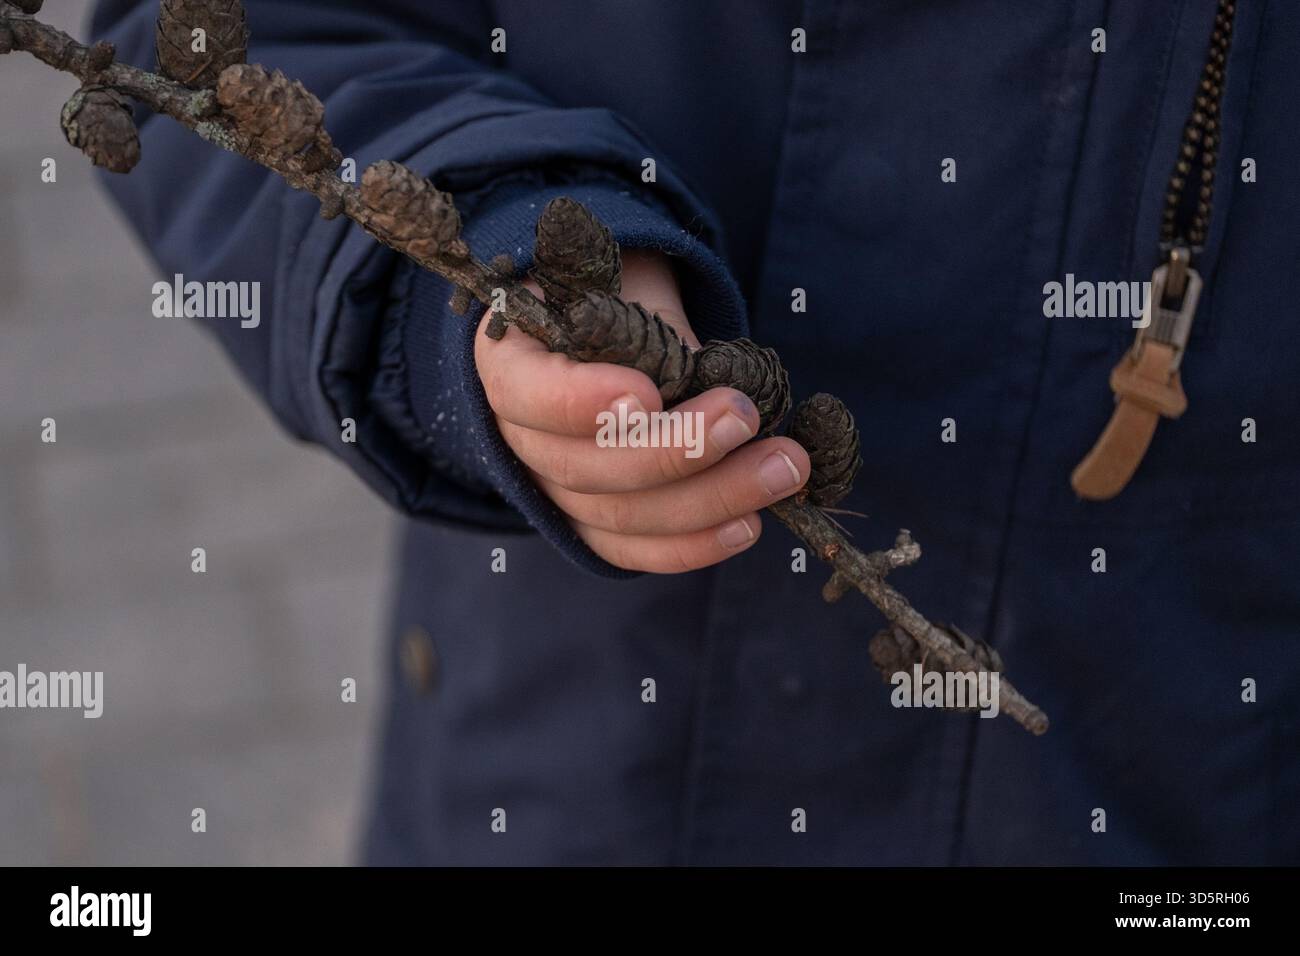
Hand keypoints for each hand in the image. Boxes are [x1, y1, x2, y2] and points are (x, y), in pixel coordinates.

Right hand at [474, 249, 809, 571]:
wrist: (613, 333)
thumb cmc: (621, 303)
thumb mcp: (628, 291)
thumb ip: (655, 335)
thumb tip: (718, 385)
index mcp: (511, 363)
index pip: (526, 395)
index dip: (582, 404)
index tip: (648, 394)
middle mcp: (520, 437)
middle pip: (582, 467)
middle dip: (676, 449)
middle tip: (744, 417)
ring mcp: (555, 490)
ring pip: (619, 516)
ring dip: (709, 498)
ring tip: (782, 468)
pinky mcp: (594, 526)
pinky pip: (636, 550)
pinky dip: (695, 545)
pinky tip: (749, 524)